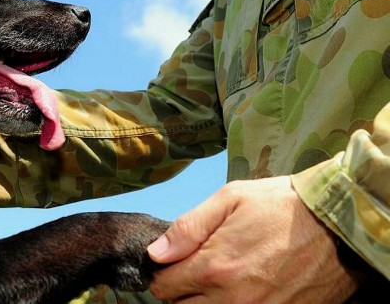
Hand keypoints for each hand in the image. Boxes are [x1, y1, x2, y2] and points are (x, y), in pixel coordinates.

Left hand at [147, 176, 362, 302]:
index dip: (164, 273)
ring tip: (220, 277)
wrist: (338, 224)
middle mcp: (232, 299)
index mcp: (213, 267)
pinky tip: (243, 287)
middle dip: (182, 290)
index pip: (164, 288)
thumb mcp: (229, 199)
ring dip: (205, 301)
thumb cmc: (280, 205)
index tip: (174, 262)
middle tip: (197, 268)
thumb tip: (156, 253)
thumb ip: (188, 228)